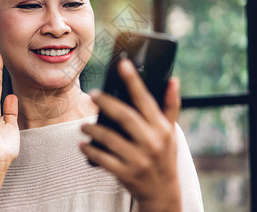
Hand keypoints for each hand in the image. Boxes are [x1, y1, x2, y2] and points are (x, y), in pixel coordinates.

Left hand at [80, 59, 181, 211]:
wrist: (162, 192)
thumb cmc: (165, 156)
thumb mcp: (171, 131)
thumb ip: (170, 105)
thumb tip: (173, 79)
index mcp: (161, 128)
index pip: (145, 100)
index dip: (133, 80)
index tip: (122, 64)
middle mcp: (151, 142)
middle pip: (124, 116)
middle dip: (106, 102)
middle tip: (93, 94)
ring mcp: (138, 159)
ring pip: (109, 138)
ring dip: (93, 129)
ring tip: (83, 125)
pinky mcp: (125, 173)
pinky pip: (103, 159)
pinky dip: (90, 151)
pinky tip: (83, 145)